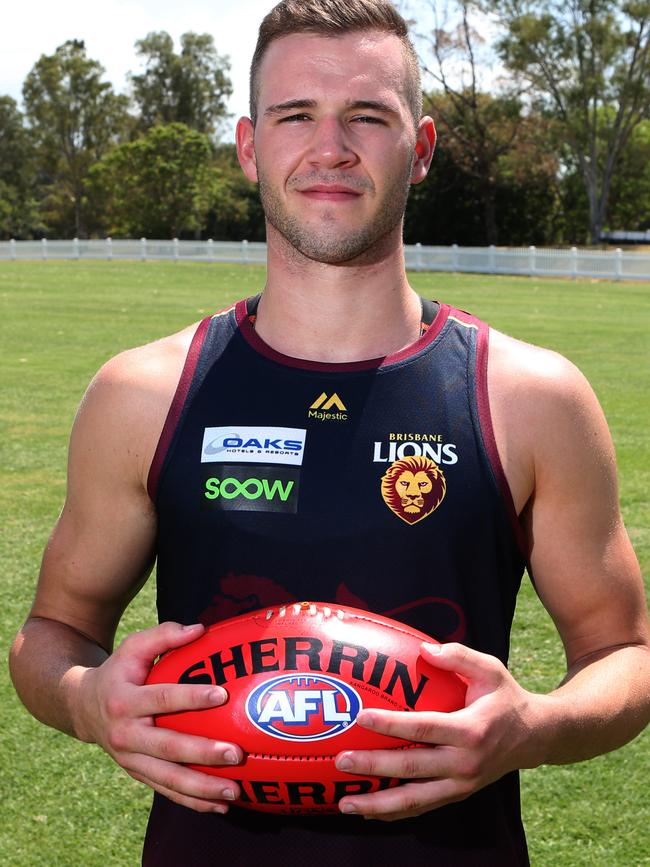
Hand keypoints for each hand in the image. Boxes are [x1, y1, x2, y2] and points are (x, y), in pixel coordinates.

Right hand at [75, 621, 242, 812]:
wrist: (83, 708)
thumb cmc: (120, 672)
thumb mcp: (133, 647)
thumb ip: (164, 635)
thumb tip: (200, 629)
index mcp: (124, 701)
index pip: (162, 699)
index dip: (191, 696)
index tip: (221, 694)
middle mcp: (126, 735)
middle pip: (168, 747)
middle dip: (203, 752)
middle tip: (236, 753)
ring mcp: (131, 760)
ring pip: (169, 779)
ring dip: (203, 788)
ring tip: (235, 791)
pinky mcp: (138, 775)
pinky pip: (167, 791)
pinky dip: (194, 801)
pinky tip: (221, 806)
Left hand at [335, 642, 539, 820]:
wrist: (535, 737)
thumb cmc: (505, 697)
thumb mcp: (490, 669)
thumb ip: (458, 657)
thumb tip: (423, 649)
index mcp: (470, 731)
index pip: (424, 728)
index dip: (391, 724)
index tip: (361, 717)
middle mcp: (465, 763)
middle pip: (412, 769)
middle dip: (374, 766)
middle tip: (341, 760)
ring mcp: (461, 784)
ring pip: (414, 800)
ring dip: (378, 804)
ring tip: (345, 803)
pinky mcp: (457, 794)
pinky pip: (422, 807)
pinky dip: (394, 813)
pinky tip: (367, 811)